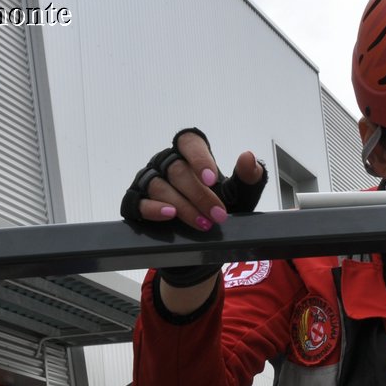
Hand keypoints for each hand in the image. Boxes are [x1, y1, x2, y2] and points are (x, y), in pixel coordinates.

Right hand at [121, 127, 268, 232]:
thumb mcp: (240, 195)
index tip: (213, 180)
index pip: (190, 143)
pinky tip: (169, 215)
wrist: (205, 241)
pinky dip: (154, 209)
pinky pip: (139, 202)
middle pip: (178, 171)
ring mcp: (149, 181)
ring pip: (160, 187)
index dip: (200, 159)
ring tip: (202, 224)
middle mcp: (166, 163)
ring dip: (183, 207)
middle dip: (200, 195)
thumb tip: (248, 157)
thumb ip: (248, 176)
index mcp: (189, 153)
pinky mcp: (137, 201)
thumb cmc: (220, 208)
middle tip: (218, 216)